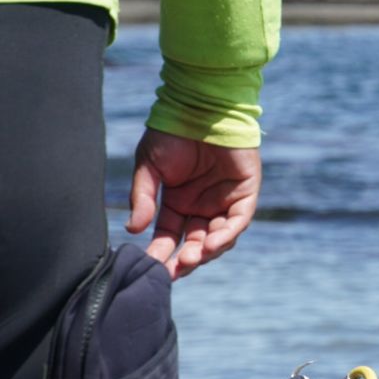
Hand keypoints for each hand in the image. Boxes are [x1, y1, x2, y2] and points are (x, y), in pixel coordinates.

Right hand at [126, 128, 262, 278]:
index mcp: (177, 204)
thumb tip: (133, 229)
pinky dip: (227, 234)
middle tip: (175, 271)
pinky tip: (212, 244)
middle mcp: (202, 207)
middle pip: (196, 243)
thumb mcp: (149, 168)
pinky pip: (239, 220)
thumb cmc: (172, 133)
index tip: (151, 269)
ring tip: (192, 259)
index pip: (170, 237)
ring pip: (219, 237)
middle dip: (186, 260)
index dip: (162, 254)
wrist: (198, 108)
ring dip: (206, 251)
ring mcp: (225, 202)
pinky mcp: (245, 193)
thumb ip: (144, 199)